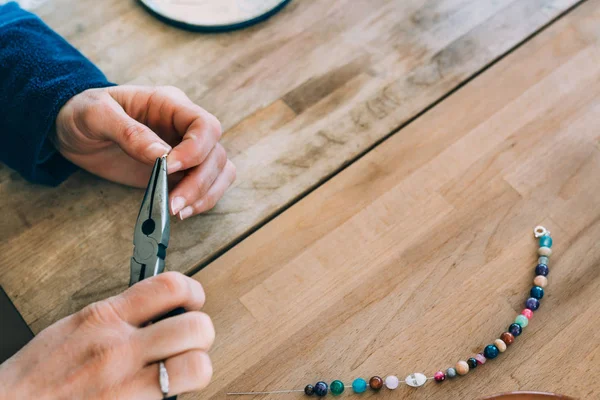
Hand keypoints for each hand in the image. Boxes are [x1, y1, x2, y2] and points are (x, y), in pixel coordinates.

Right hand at [0, 272, 214, 399]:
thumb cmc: (37, 376)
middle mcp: (119, 349)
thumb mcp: (74, 329)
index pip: (169, 287)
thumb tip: (156, 312)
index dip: (193, 290)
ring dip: (196, 367)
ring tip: (183, 370)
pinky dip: (173, 397)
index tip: (193, 300)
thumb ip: (117, 318)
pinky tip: (157, 395)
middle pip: (196, 327)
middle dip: (201, 333)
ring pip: (197, 367)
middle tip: (191, 341)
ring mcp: (127, 385)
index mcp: (104, 318)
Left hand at [54, 85, 235, 219]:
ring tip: (177, 211)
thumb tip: (162, 155)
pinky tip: (180, 211)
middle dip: (199, 182)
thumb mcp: (96, 114)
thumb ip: (129, 132)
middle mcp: (184, 127)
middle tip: (172, 204)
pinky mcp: (181, 172)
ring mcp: (186, 150)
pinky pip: (209, 185)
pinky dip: (202, 201)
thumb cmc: (83, 113)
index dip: (196, 150)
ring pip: (220, 171)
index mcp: (170, 105)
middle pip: (216, 154)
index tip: (169, 168)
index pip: (205, 126)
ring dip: (205, 194)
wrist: (73, 130)